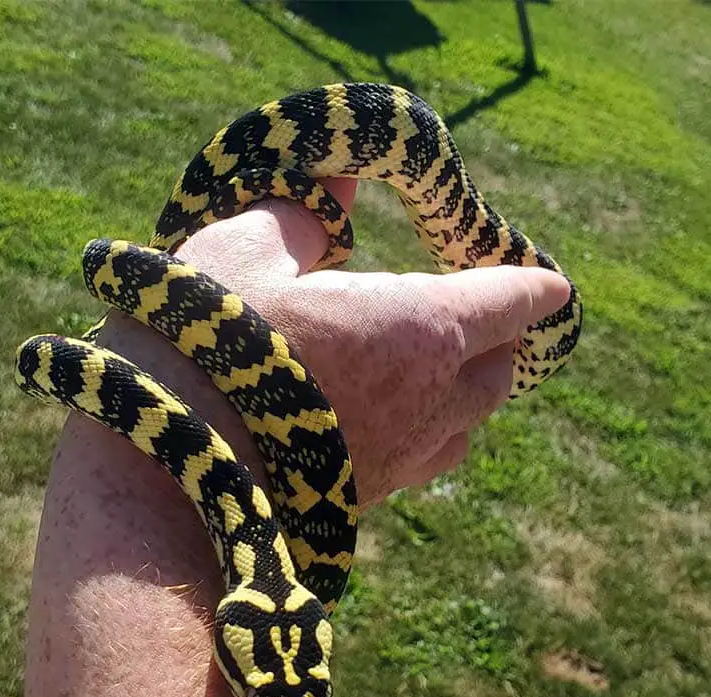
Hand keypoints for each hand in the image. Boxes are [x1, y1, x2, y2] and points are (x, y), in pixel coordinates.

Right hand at [171, 177, 571, 505]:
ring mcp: (405, 458)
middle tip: (475, 318)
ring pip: (466, 426)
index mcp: (423, 326)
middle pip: (498, 370)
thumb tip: (339, 181)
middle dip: (494, 340)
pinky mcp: (370, 500)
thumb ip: (306, 211)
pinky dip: (423, 435)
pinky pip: (423, 463)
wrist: (165, 470)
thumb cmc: (206, 344)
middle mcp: (432, 398)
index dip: (532, 285)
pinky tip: (387, 421)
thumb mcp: (245, 247)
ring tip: (433, 371)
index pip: (514, 300)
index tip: (545, 283)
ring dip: (461, 394)